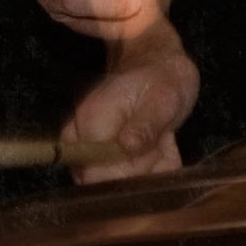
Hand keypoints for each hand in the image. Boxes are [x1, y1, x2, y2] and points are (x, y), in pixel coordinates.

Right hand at [63, 19, 198, 182]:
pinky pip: (126, 176)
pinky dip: (150, 165)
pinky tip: (160, 145)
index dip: (128, 173)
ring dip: (149, 166)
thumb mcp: (163, 99)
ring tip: (161, 139)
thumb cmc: (162, 77)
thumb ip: (145, 127)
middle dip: (142, 168)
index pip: (94, 173)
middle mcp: (81, 139)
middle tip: (160, 140)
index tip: (152, 152)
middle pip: (106, 182)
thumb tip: (126, 148)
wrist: (156, 63)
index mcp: (92, 122)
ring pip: (119, 182)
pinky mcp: (99, 154)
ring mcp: (88, 148)